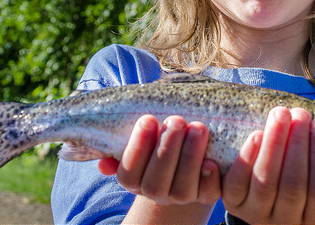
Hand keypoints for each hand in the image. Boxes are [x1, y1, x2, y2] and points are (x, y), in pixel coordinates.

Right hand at [98, 114, 221, 205]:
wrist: (185, 157)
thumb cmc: (159, 137)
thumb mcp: (142, 136)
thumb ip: (121, 139)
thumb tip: (103, 160)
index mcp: (134, 178)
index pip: (129, 172)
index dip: (137, 148)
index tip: (148, 119)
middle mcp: (155, 192)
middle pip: (155, 182)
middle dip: (166, 149)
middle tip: (176, 120)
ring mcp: (180, 196)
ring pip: (182, 188)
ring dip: (190, 157)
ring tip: (198, 128)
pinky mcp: (206, 196)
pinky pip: (208, 194)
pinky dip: (209, 179)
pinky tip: (210, 161)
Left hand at [221, 107, 314, 224]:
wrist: (271, 190)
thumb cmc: (310, 179)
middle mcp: (286, 222)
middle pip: (292, 186)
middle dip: (297, 144)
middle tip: (300, 113)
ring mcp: (257, 214)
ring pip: (264, 183)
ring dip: (273, 145)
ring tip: (280, 114)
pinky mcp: (233, 204)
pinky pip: (237, 184)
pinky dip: (246, 158)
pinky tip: (256, 134)